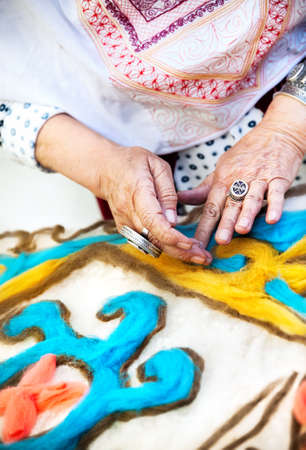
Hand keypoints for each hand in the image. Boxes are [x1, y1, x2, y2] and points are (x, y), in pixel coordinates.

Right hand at [36, 114, 210, 263]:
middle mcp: (129, 212)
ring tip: (199, 256)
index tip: (192, 244)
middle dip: (182, 251)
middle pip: (156, 239)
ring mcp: (125, 223)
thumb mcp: (157, 165)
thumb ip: (168, 192)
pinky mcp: (126, 229)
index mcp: (138, 192)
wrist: (105, 169)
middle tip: (205, 257)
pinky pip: (147, 242)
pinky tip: (183, 249)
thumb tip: (174, 220)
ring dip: (177, 252)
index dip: (172, 236)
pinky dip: (166, 247)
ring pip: (153, 245)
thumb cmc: (132, 162)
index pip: (154, 221)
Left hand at [178, 95, 305, 247]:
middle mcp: (239, 180)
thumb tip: (181, 199)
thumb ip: (204, 189)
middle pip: (230, 205)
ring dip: (247, 214)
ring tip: (241, 229)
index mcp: (222, 180)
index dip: (204, 226)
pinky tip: (272, 219)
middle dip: (225, 223)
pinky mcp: (278, 178)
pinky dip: (275, 206)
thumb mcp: (221, 170)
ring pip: (251, 198)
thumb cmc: (245, 155)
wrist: (275, 134)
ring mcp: (259, 179)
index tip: (197, 244)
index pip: (211, 207)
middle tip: (220, 241)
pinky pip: (276, 193)